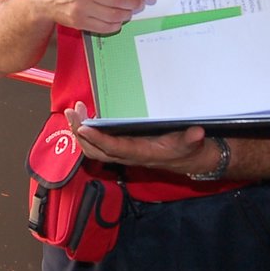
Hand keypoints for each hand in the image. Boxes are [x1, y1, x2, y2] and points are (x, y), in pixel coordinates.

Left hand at [64, 101, 210, 173]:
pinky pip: (98, 144)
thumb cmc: (187, 149)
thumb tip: (198, 133)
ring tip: (74, 111)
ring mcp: (122, 153)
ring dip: (80, 131)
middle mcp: (127, 156)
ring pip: (93, 148)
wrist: (188, 160)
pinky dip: (87, 131)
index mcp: (141, 153)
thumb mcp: (192, 143)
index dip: (98, 139)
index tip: (83, 127)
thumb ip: (192, 139)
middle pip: (95, 150)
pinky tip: (84, 115)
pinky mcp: (120, 148)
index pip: (115, 148)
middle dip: (80, 134)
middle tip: (71, 113)